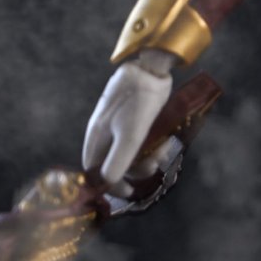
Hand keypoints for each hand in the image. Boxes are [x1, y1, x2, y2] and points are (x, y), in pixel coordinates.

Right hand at [82, 50, 176, 196]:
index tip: (128, 191)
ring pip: (132, 152)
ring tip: (164, 150)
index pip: (94, 169)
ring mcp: (120, 126)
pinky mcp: (136, 120)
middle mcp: (105, 133)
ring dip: (148, 157)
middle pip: (115, 163)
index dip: (109, 183)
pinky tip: (166, 141)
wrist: (152, 69)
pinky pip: (142, 141)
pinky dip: (153, 145)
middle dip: (136, 169)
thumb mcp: (130, 134)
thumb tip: (108, 182)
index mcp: (97, 136)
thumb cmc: (138, 101)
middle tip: (153, 166)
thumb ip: (119, 159)